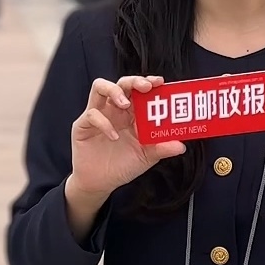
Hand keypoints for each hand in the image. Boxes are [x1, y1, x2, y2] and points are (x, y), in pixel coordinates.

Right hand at [66, 76, 185, 202]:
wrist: (100, 183)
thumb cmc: (123, 165)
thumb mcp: (146, 157)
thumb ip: (162, 149)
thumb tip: (181, 145)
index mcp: (132, 113)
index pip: (140, 90)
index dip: (149, 82)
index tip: (160, 82)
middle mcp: (115, 109)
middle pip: (122, 83)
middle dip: (134, 81)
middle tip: (144, 87)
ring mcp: (99, 114)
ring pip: (100, 87)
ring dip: (114, 90)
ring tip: (125, 103)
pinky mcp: (83, 124)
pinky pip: (91, 114)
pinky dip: (103, 123)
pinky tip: (113, 136)